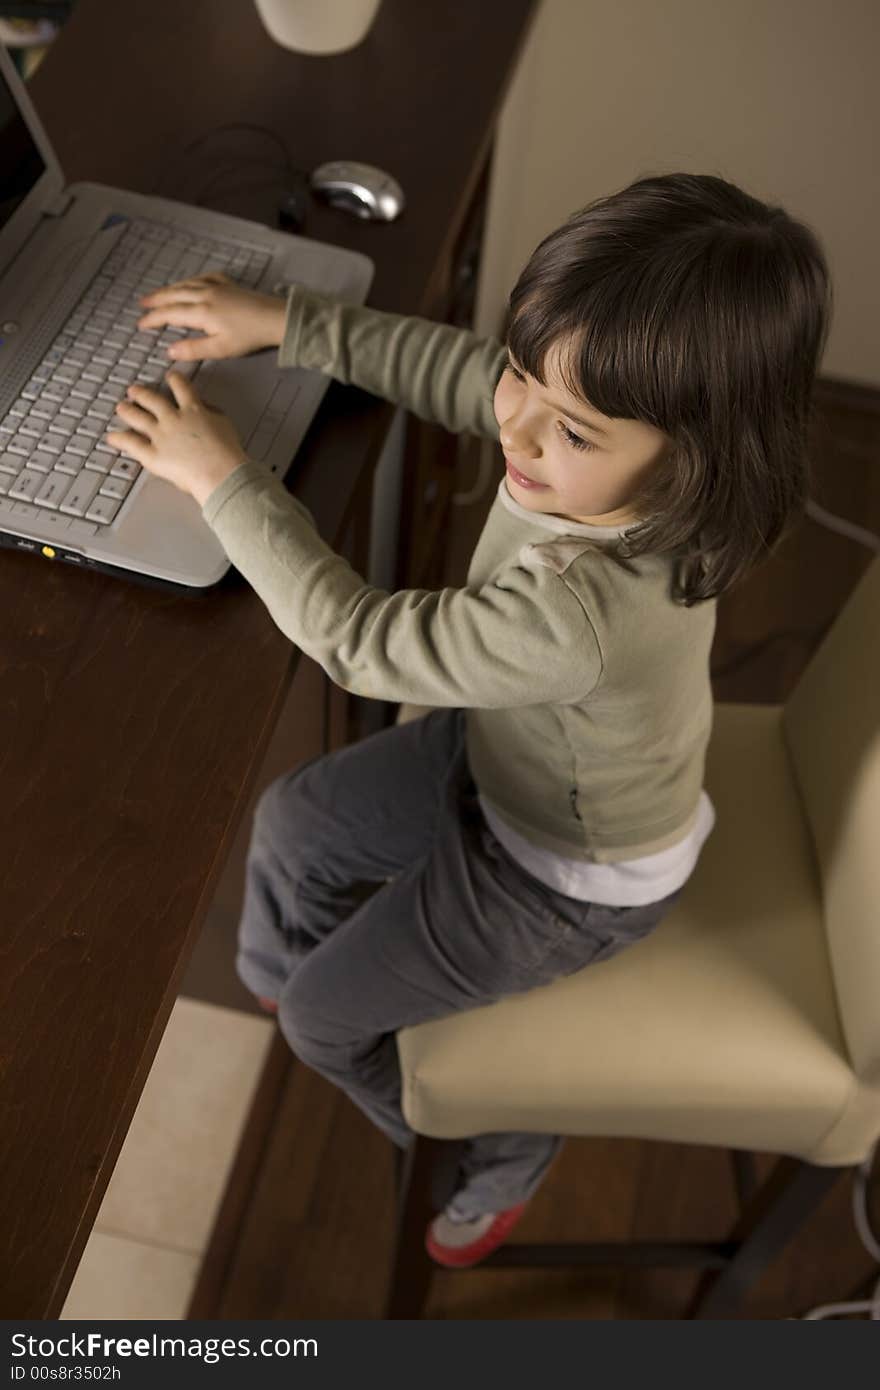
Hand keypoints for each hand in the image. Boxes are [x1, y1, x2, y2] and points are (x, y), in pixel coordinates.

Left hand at [107, 372, 246, 506]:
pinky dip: (119, 439)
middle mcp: (172, 418)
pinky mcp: (152, 454)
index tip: (170, 376)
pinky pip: (131, 444)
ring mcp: (160, 436)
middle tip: (134, 390)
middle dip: (141, 393)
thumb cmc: (228, 452)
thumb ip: (211, 411)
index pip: (181, 387)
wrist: (220, 473)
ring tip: (121, 407)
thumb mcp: (224, 423)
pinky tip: (111, 437)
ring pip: (137, 417)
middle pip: (152, 400)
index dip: (174, 379)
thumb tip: (202, 405)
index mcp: (192, 409)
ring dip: (127, 410)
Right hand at [137, 273, 287, 360]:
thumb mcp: (221, 349)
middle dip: (156, 300)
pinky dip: (191, 280)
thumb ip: (194, 349)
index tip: (141, 324)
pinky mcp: (228, 284)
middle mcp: (205, 294)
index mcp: (201, 312)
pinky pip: (203, 277)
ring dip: (169, 289)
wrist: (274, 318)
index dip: (153, 319)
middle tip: (142, 304)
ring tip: (158, 294)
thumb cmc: (249, 336)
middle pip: (174, 295)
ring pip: (186, 284)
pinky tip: (189, 282)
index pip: (170, 314)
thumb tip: (169, 351)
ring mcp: (216, 286)